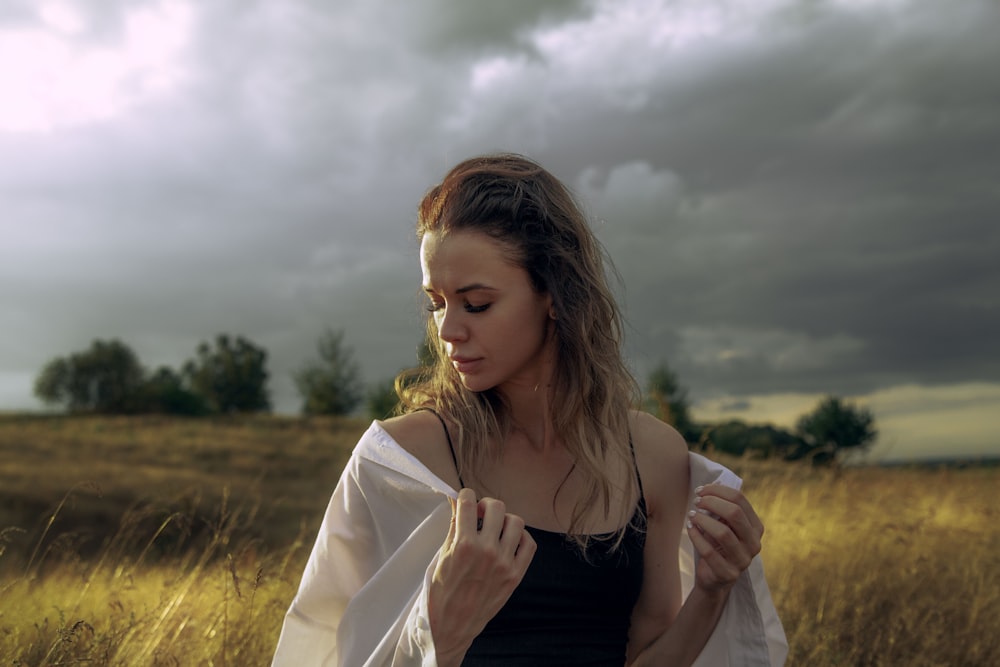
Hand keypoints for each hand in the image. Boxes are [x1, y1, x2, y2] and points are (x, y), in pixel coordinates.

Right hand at [428, 488, 535, 664]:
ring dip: (504, 520)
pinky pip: (529, 543)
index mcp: (464, 545)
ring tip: (494, 528)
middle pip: (496, 507)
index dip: (465, 496)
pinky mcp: (516, 575)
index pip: (469, 502)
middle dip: (485, 505)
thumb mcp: (442, 556)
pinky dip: (520, 537)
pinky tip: (508, 541)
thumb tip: (457, 501)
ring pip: (516, 522)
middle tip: (479, 514)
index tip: (464, 499)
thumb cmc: (441, 592)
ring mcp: (505, 564)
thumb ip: (454, 526)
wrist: (452, 626)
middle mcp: (488, 551)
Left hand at [686, 484, 763, 593]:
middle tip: (696, 501)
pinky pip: (709, 552)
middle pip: (734, 514)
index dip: (718, 491)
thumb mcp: (723, 524)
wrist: (715, 578)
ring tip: (692, 515)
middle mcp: (754, 544)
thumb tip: (716, 481)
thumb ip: (722, 506)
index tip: (701, 490)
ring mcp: (743, 560)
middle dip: (711, 503)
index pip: (740, 500)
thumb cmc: (717, 545)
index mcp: (756, 527)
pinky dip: (696, 537)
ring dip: (703, 520)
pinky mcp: (728, 573)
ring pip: (722, 533)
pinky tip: (690, 529)